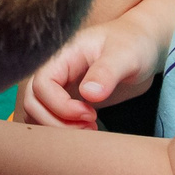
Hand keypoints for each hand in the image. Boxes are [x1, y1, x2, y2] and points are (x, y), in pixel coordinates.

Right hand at [16, 9, 167, 129]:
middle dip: (57, 122)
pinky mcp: (66, 98)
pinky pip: (48, 116)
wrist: (141, 47)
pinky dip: (60, 130)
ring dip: (57, 128)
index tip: (91, 114)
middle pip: (33, 101)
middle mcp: (54, 71)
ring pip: (36, 112)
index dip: (61, 106)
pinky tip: (85, 129)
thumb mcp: (125, 55)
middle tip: (91, 127)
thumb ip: (106, 72)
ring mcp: (58, 86)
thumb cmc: (132, 45)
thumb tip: (88, 95)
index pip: (42, 85)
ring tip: (89, 130)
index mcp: (62, 56)